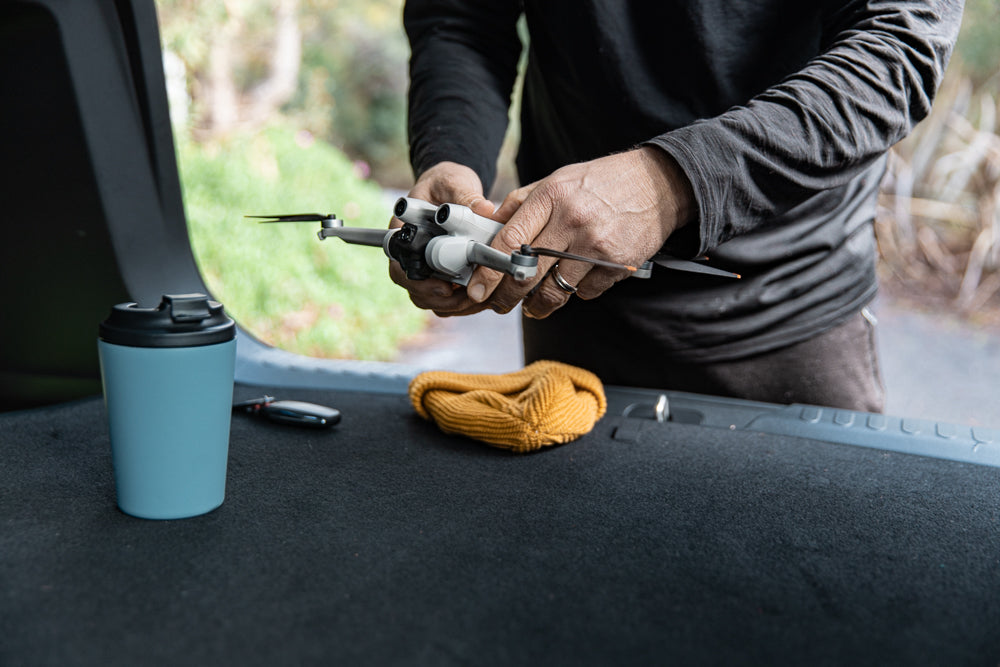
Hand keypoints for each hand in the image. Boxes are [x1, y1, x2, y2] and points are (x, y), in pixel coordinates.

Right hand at [388, 161, 497, 316]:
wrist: (451, 189)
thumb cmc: (447, 184)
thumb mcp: (455, 183)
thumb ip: (466, 196)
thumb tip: (485, 209)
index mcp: (403, 229)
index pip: (399, 263)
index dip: (419, 280)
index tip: (445, 285)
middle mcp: (408, 251)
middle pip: (412, 287)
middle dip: (438, 297)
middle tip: (464, 296)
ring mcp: (422, 265)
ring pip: (426, 297)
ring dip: (450, 304)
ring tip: (474, 298)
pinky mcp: (438, 274)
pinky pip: (441, 298)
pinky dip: (458, 303)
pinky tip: (477, 297)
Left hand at [466, 147, 694, 318]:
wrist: (658, 185)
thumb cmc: (601, 183)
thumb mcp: (557, 180)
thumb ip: (522, 203)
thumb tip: (489, 228)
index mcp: (552, 196)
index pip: (510, 241)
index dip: (489, 270)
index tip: (477, 289)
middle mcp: (573, 221)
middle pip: (528, 273)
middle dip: (507, 297)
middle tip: (498, 305)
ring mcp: (597, 246)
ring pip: (556, 291)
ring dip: (539, 304)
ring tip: (532, 305)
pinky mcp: (617, 265)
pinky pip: (585, 292)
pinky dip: (576, 292)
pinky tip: (575, 280)